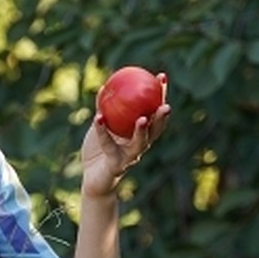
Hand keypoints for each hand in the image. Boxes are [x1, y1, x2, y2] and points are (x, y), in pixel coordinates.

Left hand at [81, 74, 169, 197]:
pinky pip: (108, 145)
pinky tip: (98, 117)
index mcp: (140, 134)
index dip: (161, 96)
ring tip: (143, 118)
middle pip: (156, 130)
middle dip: (162, 117)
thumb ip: (105, 110)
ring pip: (140, 144)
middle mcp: (140, 146)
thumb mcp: (102, 127)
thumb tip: (105, 86)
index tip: (161, 77)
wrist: (92, 180)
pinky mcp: (116, 165)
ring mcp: (129, 157)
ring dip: (143, 131)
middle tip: (166, 103)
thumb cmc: (98, 152)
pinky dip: (102, 131)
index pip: (155, 113)